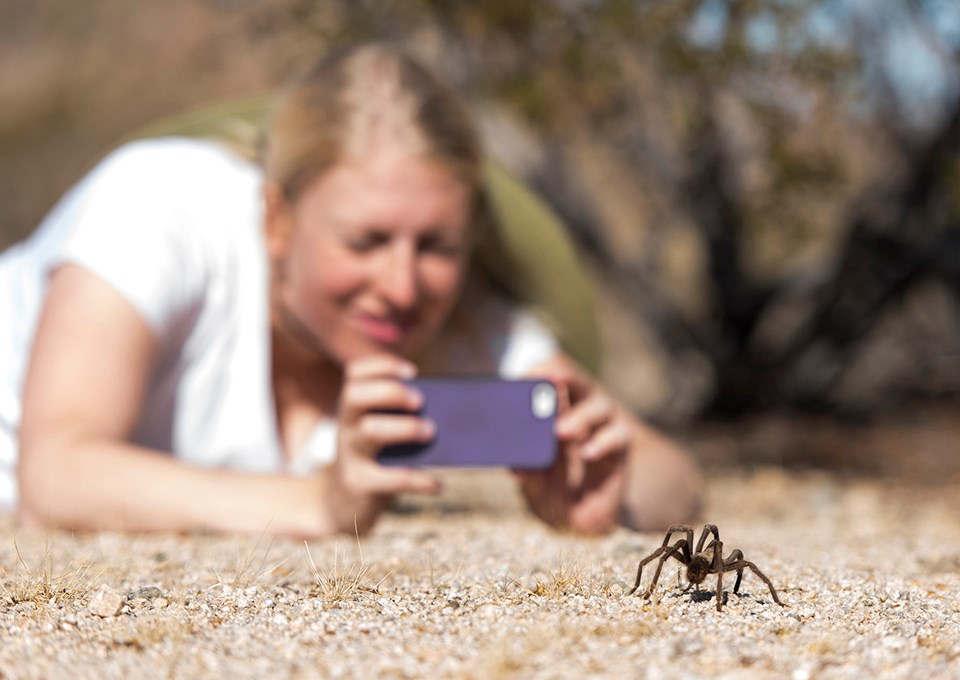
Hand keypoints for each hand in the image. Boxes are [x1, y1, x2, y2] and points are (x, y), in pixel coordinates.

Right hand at [325, 354, 440, 532]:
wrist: (344, 505)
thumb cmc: (377, 460)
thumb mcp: (383, 434)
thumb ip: (405, 418)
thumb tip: (452, 410)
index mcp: (354, 407)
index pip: (356, 373)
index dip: (382, 365)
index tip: (413, 372)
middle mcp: (347, 425)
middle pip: (356, 396)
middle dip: (390, 392)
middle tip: (420, 401)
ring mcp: (351, 455)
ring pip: (371, 431)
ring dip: (405, 428)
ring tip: (431, 432)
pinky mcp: (360, 484)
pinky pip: (390, 479)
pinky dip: (418, 480)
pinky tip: (438, 483)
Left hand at [514, 356, 631, 533]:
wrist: (578, 523)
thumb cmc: (551, 490)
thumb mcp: (535, 482)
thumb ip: (529, 470)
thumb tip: (516, 465)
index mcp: (556, 412)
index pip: (549, 383)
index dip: (539, 374)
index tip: (524, 377)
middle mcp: (582, 412)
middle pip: (578, 384)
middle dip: (563, 381)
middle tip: (547, 385)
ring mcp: (604, 427)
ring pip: (601, 408)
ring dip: (581, 417)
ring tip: (561, 431)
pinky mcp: (620, 449)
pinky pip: (619, 436)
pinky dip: (604, 442)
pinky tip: (587, 453)